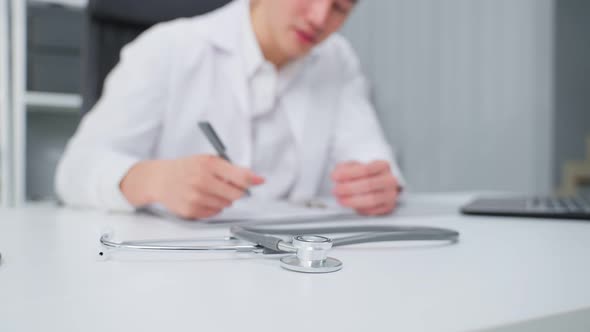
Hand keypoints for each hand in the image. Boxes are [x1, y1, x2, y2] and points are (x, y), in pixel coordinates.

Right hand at [121, 155, 264, 218]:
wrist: (159, 179)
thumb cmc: (186, 168)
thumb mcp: (207, 160)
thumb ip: (231, 169)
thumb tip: (255, 179)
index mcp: (207, 164)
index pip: (239, 176)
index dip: (252, 180)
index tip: (259, 181)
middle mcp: (201, 181)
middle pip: (236, 194)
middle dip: (236, 190)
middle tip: (227, 185)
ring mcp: (195, 197)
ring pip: (226, 205)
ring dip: (223, 199)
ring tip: (209, 190)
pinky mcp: (191, 211)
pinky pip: (214, 213)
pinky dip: (213, 207)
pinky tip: (202, 198)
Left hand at [331, 160, 399, 215]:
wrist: (376, 183)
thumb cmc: (364, 174)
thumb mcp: (353, 166)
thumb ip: (344, 168)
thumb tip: (337, 174)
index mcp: (383, 166)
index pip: (366, 169)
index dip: (348, 174)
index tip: (335, 176)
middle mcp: (389, 180)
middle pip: (369, 184)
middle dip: (349, 188)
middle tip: (336, 190)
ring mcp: (390, 194)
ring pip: (371, 200)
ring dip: (352, 201)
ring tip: (341, 199)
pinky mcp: (388, 207)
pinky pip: (373, 210)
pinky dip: (359, 209)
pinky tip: (351, 205)